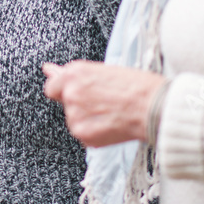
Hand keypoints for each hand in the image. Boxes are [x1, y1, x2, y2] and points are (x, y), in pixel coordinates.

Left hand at [42, 61, 163, 147]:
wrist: (153, 107)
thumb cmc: (138, 86)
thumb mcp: (105, 71)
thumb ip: (74, 75)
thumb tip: (49, 70)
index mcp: (75, 73)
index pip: (52, 87)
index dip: (64, 90)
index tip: (74, 93)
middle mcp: (71, 93)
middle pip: (65, 104)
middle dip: (81, 105)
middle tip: (105, 102)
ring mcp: (75, 115)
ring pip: (75, 119)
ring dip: (88, 118)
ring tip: (112, 112)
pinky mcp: (83, 134)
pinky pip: (83, 134)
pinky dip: (94, 131)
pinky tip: (112, 124)